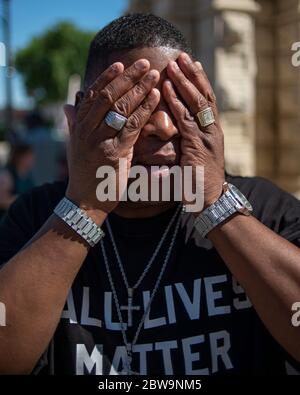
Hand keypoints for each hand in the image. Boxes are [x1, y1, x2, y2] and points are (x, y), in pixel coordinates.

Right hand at [64, 59, 159, 220]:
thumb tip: (68, 105)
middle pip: (108, 96)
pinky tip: (155, 97)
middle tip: (145, 64)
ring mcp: (99, 141)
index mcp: (79, 127)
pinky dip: (144, 110)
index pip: (93, 95)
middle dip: (128, 78)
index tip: (121, 63)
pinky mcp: (114, 153)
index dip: (107, 78)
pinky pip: (132, 126)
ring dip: (139, 89)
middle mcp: (87, 131)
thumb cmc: (84, 174)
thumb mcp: (74, 147)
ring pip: (120, 108)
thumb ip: (73, 124)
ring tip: (154, 75)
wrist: (85, 202)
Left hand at [163, 53, 224, 212]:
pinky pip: (185, 119)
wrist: (209, 201)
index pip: (206, 101)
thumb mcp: (192, 159)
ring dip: (184, 81)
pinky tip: (166, 88)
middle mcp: (212, 130)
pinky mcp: (198, 145)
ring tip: (176, 63)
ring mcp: (207, 137)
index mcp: (211, 132)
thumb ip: (183, 145)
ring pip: (196, 103)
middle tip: (183, 56)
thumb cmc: (198, 183)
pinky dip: (176, 101)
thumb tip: (166, 136)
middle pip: (203, 96)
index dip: (198, 82)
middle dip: (192, 75)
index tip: (190, 65)